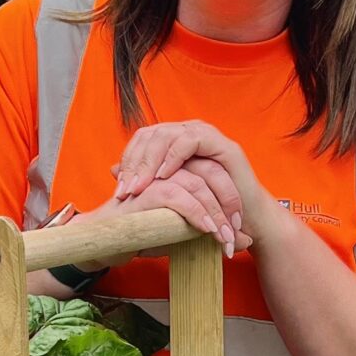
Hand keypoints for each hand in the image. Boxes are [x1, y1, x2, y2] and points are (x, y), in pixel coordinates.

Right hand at [90, 161, 250, 256]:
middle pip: (213, 174)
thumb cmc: (145, 235)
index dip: (232, 200)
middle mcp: (169, 167)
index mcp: (179, 170)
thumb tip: (247, 241)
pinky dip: (198, 214)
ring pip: (199, 185)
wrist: (106, 241)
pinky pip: (180, 197)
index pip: (215, 173)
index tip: (241, 230)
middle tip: (239, 235)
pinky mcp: (148, 190)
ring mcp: (158, 176)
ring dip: (217, 214)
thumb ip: (213, 230)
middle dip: (230, 206)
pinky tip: (208, 230)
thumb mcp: (186, 232)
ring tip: (226, 239)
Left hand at [110, 121, 268, 246]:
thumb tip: (112, 171)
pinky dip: (173, 157)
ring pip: (167, 135)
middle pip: (151, 135)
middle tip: (126, 190)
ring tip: (141, 186)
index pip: (142, 141)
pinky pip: (190, 141)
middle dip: (135, 163)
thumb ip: (144, 180)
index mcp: (173, 141)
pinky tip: (163, 177)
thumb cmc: (207, 209)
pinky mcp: (221, 144)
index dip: (128, 162)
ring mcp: (205, 135)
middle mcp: (187, 133)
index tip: (119, 190)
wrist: (242, 222)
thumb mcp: (169, 195)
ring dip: (150, 162)